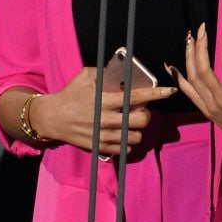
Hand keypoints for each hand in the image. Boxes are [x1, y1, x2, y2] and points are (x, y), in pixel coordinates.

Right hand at [36, 67, 175, 156]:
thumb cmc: (70, 94)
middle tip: (141, 111)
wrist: (51, 118)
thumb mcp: (85, 76)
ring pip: (135, 137)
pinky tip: (122, 134)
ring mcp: (103, 135)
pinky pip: (124, 149)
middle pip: (141, 120)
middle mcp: (105, 119)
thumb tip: (124, 72)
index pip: (136, 97)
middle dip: (146, 114)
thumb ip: (104, 73)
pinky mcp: (99, 147)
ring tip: (131, 124)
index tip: (170, 91)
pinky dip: (128, 142)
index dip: (155, 94)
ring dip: (137, 130)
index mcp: (104, 100)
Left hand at [168, 22, 221, 154]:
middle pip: (204, 69)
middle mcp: (221, 100)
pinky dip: (178, 78)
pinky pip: (188, 92)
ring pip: (193, 78)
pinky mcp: (205, 109)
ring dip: (189, 57)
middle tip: (202, 29)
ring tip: (189, 38)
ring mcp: (210, 105)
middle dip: (201, 47)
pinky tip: (171, 65)